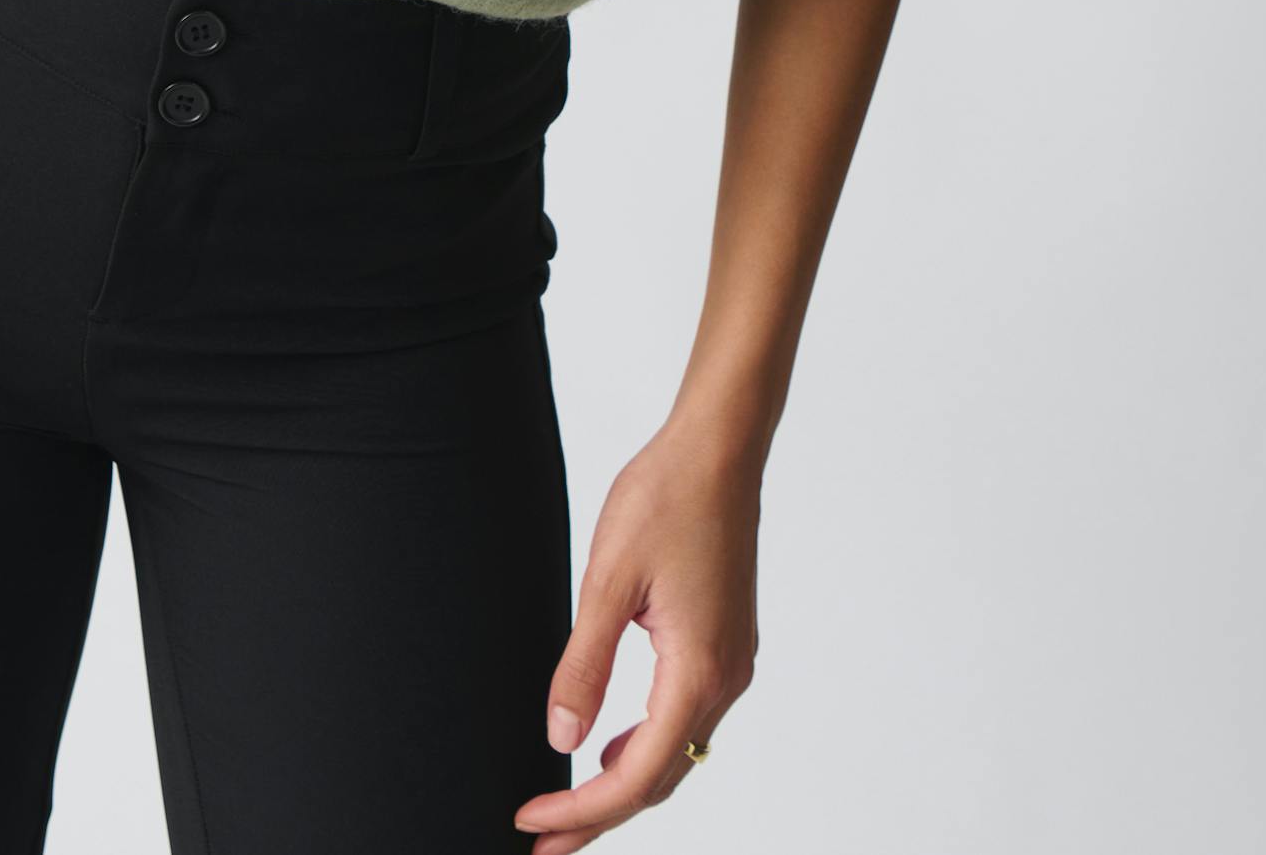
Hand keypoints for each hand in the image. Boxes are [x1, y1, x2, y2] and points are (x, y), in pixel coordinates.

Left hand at [515, 415, 761, 847]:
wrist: (718, 449)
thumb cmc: (666, 499)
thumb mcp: (608, 581)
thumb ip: (584, 665)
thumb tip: (561, 740)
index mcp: (698, 670)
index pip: (636, 775)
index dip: (582, 810)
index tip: (532, 823)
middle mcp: (725, 678)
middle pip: (661, 778)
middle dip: (600, 816)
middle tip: (544, 843)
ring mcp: (732, 662)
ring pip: (677, 752)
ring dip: (625, 785)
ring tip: (570, 807)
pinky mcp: (727, 644)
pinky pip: (687, 718)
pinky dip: (647, 746)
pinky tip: (613, 743)